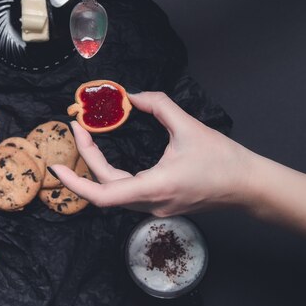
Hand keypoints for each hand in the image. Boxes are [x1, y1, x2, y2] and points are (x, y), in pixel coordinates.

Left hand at [51, 92, 252, 215]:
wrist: (248, 186)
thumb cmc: (223, 161)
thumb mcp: (189, 126)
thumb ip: (159, 105)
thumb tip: (134, 96)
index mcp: (154, 188)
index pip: (102, 195)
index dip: (75, 182)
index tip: (57, 165)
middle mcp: (150, 204)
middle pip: (104, 191)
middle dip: (84, 160)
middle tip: (79, 129)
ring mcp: (155, 209)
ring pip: (114, 194)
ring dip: (96, 170)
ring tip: (88, 140)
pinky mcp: (161, 205)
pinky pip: (127, 193)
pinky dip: (112, 176)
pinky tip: (108, 158)